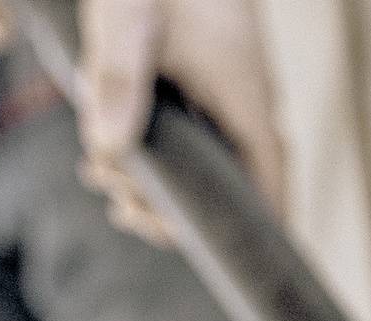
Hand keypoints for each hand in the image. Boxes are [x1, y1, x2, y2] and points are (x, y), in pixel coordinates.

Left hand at [77, 0, 286, 244]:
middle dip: (174, 209)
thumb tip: (107, 152)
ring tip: (102, 174)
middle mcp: (244, 106)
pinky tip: (111, 147)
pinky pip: (190, 138)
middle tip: (115, 197)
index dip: (245, 233)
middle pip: (231, 190)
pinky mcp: (202, 81)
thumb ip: (117, 78)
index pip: (268, 191)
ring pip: (207, 165)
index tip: (200, 247)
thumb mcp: (128, 18)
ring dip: (158, 182)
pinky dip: (155, 153)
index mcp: (246, 102)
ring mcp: (226, 95)